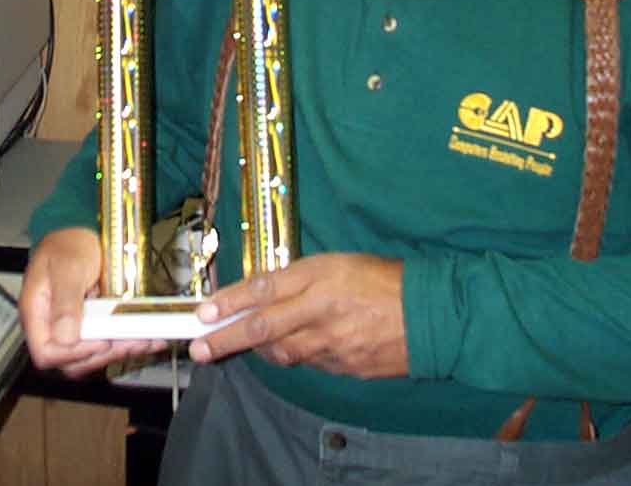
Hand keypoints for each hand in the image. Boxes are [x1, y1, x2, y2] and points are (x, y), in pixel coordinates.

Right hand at [18, 227, 164, 376]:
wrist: (83, 228)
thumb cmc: (68, 243)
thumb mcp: (67, 268)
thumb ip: (65, 302)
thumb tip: (65, 337)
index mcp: (37, 313)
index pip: (46, 352)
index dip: (71, 354)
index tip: (98, 341)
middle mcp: (54, 325)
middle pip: (71, 361)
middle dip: (103, 355)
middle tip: (129, 341)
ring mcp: (74, 326)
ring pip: (92, 356)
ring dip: (119, 351)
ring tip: (144, 340)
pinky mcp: (92, 324)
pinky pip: (106, 343)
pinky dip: (126, 342)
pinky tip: (146, 338)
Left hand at [188, 253, 407, 378]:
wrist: (430, 314)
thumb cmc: (384, 278)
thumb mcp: (339, 262)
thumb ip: (301, 277)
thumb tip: (265, 290)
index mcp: (321, 277)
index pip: (265, 288)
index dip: (231, 300)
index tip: (205, 311)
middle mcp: (322, 312)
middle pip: (263, 327)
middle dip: (226, 338)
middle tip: (199, 347)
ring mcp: (332, 345)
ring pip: (282, 352)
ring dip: (256, 350)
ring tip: (238, 345)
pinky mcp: (344, 368)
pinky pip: (309, 363)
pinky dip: (293, 356)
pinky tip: (288, 349)